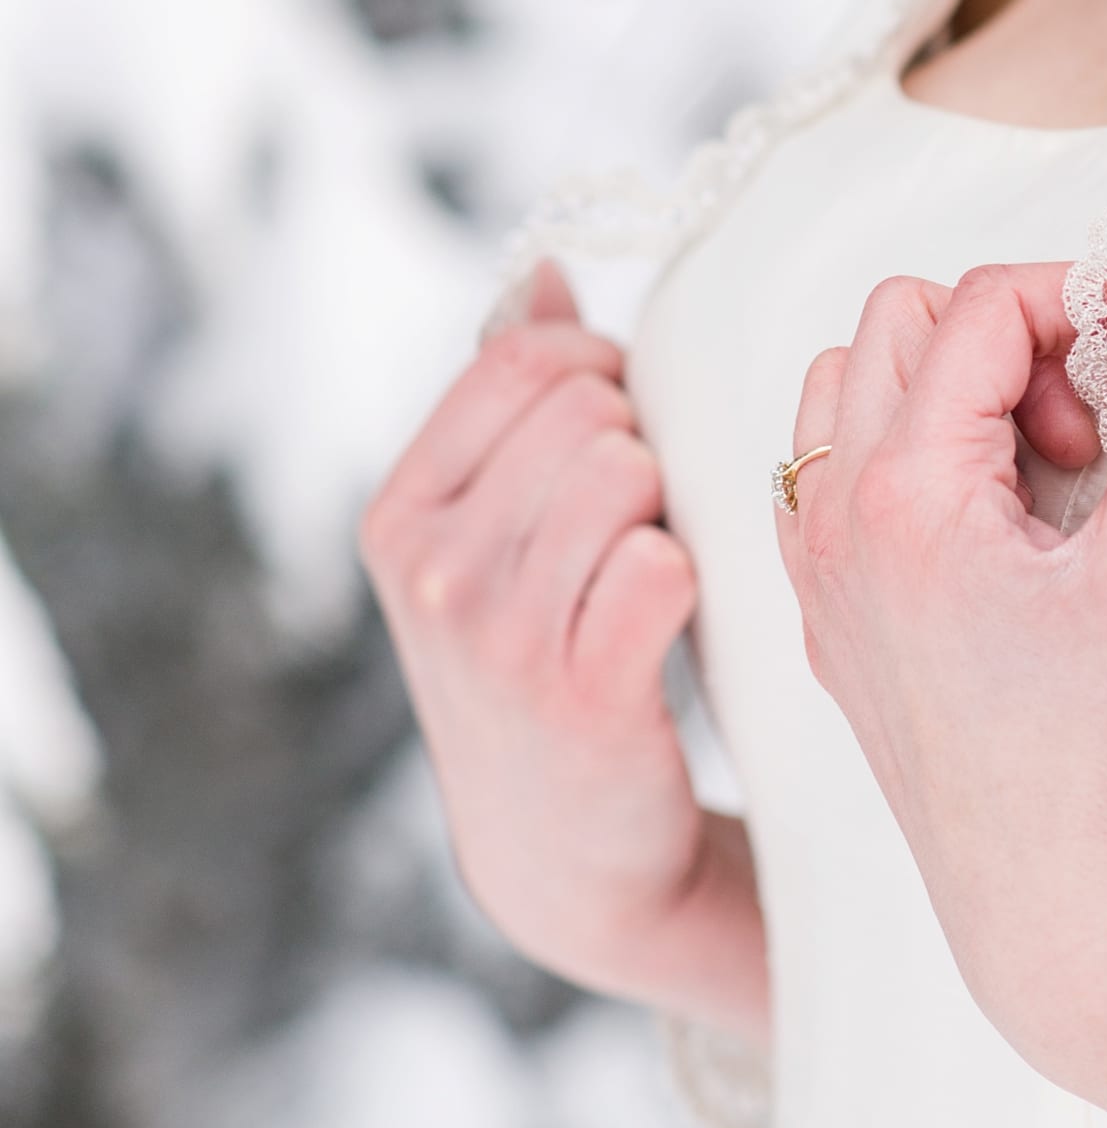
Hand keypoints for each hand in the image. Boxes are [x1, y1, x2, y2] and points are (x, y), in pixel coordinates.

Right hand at [361, 261, 761, 1023]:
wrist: (565, 853)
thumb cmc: (543, 661)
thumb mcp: (487, 536)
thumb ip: (510, 401)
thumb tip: (550, 274)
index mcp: (398, 515)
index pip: (524, 360)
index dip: (603, 376)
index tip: (620, 434)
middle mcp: (429, 570)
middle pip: (588, 409)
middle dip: (636, 445)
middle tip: (634, 526)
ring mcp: (495, 633)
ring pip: (628, 471)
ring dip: (664, 511)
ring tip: (643, 571)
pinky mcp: (579, 690)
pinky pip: (664, 561)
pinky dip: (687, 578)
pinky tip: (669, 622)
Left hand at [777, 258, 1106, 1093]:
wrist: (1052, 920)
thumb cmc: (1105, 756)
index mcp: (903, 494)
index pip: (978, 305)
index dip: (1077, 302)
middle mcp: (832, 522)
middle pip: (895, 320)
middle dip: (1004, 341)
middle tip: (1089, 437)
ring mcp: (818, 573)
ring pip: (846, 389)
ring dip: (945, 392)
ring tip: (1042, 481)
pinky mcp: (829, 622)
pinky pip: (831, 476)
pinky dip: (905, 460)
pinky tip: (993, 534)